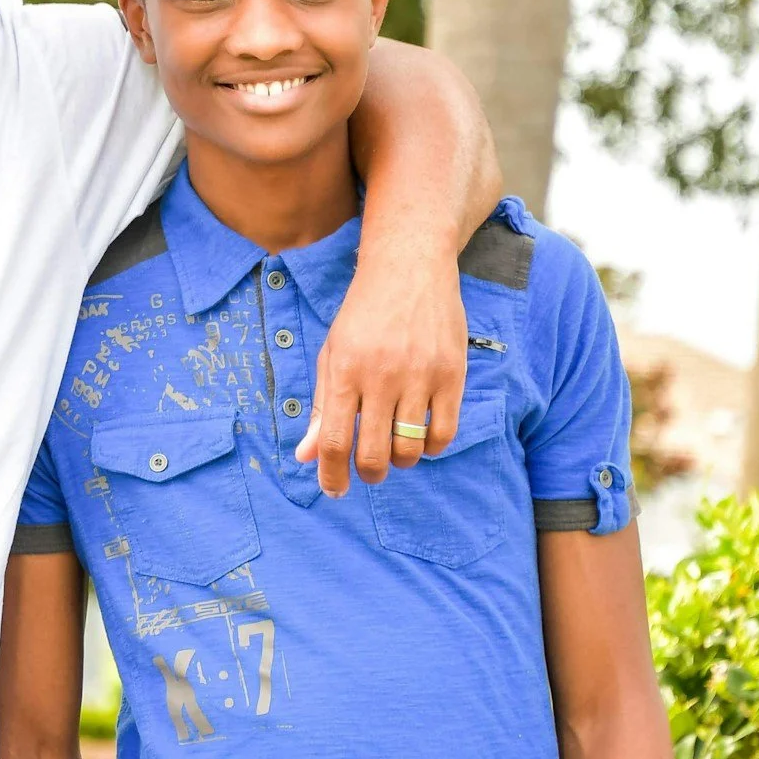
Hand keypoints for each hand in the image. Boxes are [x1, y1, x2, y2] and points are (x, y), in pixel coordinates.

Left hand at [296, 240, 466, 495]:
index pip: (334, 441)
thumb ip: (323, 407)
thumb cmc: (364, 315)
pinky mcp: (452, 374)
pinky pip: (444, 434)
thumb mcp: (332, 354)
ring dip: (400, 462)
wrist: (409, 268)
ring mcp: (420, 375)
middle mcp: (382, 376)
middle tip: (369, 472)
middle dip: (368, 474)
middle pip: (373, 453)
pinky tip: (421, 438)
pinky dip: (431, 448)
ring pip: (409, 450)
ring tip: (394, 449)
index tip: (335, 490)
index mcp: (345, 371)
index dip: (332, 475)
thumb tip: (306, 457)